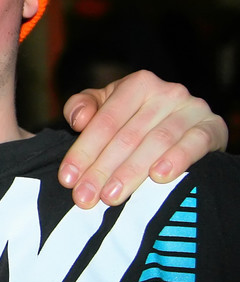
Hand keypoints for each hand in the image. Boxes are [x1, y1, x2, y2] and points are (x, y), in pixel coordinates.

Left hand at [58, 70, 226, 207]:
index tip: (67, 179)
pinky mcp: (213, 127)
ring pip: (156, 143)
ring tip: (111, 196)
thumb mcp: (105, 105)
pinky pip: (195, 143)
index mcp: (137, 84)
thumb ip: (81, 107)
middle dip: (102, 170)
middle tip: (85, 197)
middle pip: (127, 136)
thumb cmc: (135, 116)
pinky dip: (177, 159)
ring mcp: (192, 109)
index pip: (105, 121)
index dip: (83, 151)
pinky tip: (159, 177)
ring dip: (131, 172)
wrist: (186, 124)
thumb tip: (78, 120)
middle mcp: (166, 92)